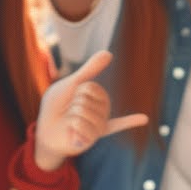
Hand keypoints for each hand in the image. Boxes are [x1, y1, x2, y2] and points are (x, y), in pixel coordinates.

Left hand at [35, 50, 147, 170]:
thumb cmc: (58, 106)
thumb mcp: (72, 85)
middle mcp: (103, 111)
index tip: (72, 97)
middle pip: (86, 102)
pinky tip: (144, 118)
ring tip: (70, 124)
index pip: (92, 88)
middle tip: (68, 112)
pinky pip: (115, 127)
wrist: (46, 130)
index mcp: (99, 96)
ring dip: (70, 119)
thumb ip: (90, 70)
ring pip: (84, 116)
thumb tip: (109, 53)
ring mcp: (100, 124)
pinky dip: (130, 121)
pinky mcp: (94, 136)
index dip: (77, 91)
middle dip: (72, 105)